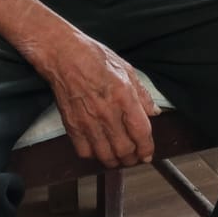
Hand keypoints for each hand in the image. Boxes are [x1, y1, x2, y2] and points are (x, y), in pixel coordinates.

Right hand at [45, 35, 159, 167]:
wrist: (63, 55)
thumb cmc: (94, 57)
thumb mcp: (126, 69)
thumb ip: (142, 94)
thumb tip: (154, 112)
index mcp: (124, 96)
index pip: (141, 132)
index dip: (147, 148)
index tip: (148, 153)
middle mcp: (107, 112)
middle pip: (125, 149)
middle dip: (133, 158)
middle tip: (135, 157)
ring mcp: (88, 121)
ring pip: (106, 155)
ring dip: (115, 161)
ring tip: (119, 158)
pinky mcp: (72, 125)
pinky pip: (85, 152)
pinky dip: (94, 156)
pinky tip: (99, 149)